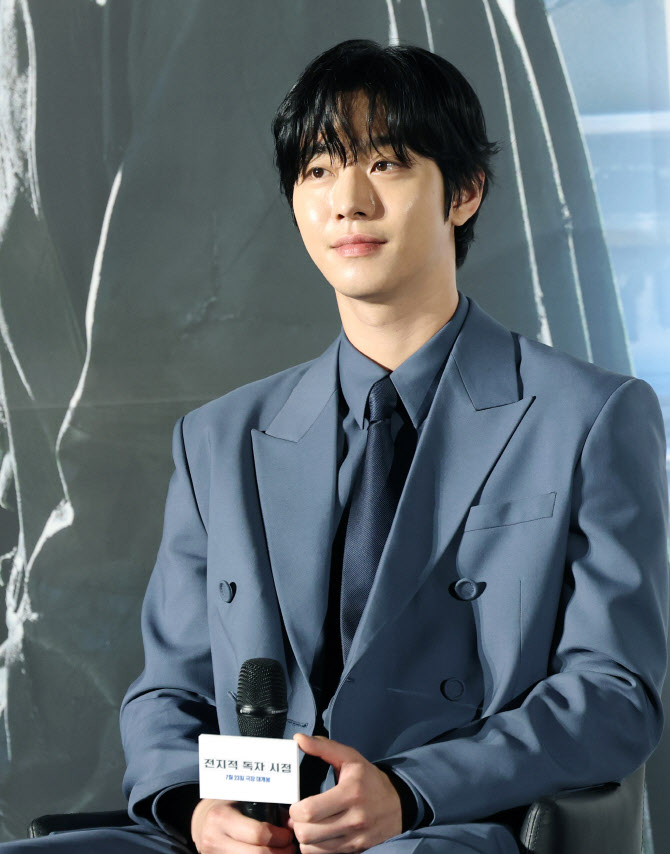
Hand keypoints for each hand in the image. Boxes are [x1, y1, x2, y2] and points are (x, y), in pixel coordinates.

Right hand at [191, 798, 295, 853]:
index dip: (279, 837)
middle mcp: (215, 839)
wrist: (202, 821)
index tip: (288, 835)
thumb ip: (268, 810)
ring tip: (283, 853)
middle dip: (279, 853)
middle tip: (290, 848)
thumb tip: (291, 824)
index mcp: (222, 818)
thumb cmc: (228, 806)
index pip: (258, 834)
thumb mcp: (243, 799)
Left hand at [288, 733, 401, 853]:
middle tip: (298, 815)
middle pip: (307, 833)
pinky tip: (318, 834)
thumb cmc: (368, 778)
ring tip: (307, 825)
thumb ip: (323, 747)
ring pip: (312, 848)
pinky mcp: (356, 850)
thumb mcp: (350, 757)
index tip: (295, 803)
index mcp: (350, 792)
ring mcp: (355, 838)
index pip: (310, 811)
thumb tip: (298, 739)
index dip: (294, 809)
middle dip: (296, 824)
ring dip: (304, 837)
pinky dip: (315, 847)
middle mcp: (354, 818)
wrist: (398, 803)